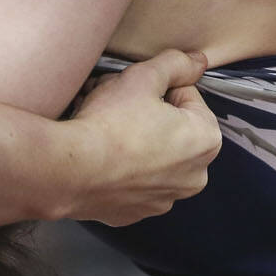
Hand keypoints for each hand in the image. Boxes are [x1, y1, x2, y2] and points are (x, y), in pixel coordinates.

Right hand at [65, 49, 220, 225]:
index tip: (136, 91)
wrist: (69, 170)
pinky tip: (100, 156)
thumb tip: (197, 61)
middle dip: (147, 113)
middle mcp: (193, 177)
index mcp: (206, 141)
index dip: (159, 87)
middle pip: (172, 129)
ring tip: (105, 128)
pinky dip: (120, 169)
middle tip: (117, 104)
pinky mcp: (134, 214)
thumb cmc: (110, 124)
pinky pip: (131, 182)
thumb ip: (177, 63)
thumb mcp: (143, 76)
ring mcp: (163, 200)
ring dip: (135, 140)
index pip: (187, 97)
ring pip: (152, 157)